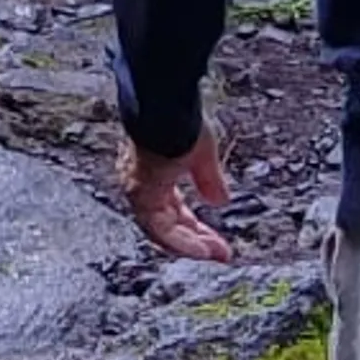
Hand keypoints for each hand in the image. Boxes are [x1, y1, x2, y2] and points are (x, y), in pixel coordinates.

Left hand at [118, 124, 235, 264]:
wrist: (167, 103)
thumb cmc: (181, 118)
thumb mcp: (202, 154)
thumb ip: (208, 180)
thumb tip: (220, 201)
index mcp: (153, 175)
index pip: (172, 211)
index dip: (194, 228)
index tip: (215, 243)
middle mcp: (141, 185)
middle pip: (167, 225)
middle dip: (195, 241)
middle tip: (219, 255)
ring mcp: (139, 190)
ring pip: (162, 231)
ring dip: (190, 245)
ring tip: (214, 256)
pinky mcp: (142, 192)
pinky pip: (160, 228)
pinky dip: (182, 241)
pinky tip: (202, 250)